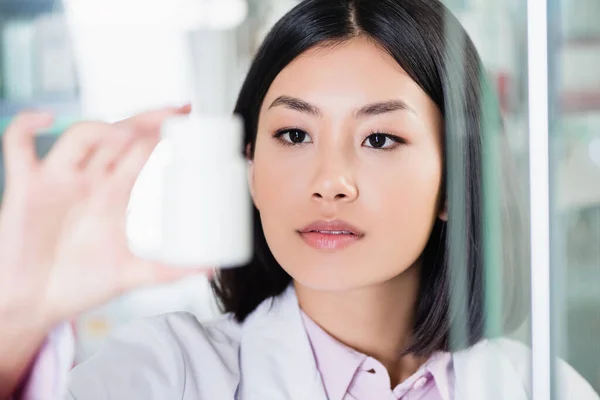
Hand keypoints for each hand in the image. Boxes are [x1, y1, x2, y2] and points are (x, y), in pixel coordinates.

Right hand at [0, 106, 210, 396]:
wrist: (34, 305)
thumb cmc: (79, 284)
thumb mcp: (131, 274)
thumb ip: (170, 270)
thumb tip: (212, 269)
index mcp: (114, 194)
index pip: (141, 150)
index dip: (163, 131)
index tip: (189, 119)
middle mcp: (89, 181)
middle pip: (118, 135)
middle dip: (146, 120)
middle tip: (175, 111)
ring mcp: (57, 181)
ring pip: (79, 136)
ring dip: (102, 129)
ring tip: (128, 134)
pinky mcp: (24, 188)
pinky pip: (17, 145)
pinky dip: (26, 126)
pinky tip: (45, 118)